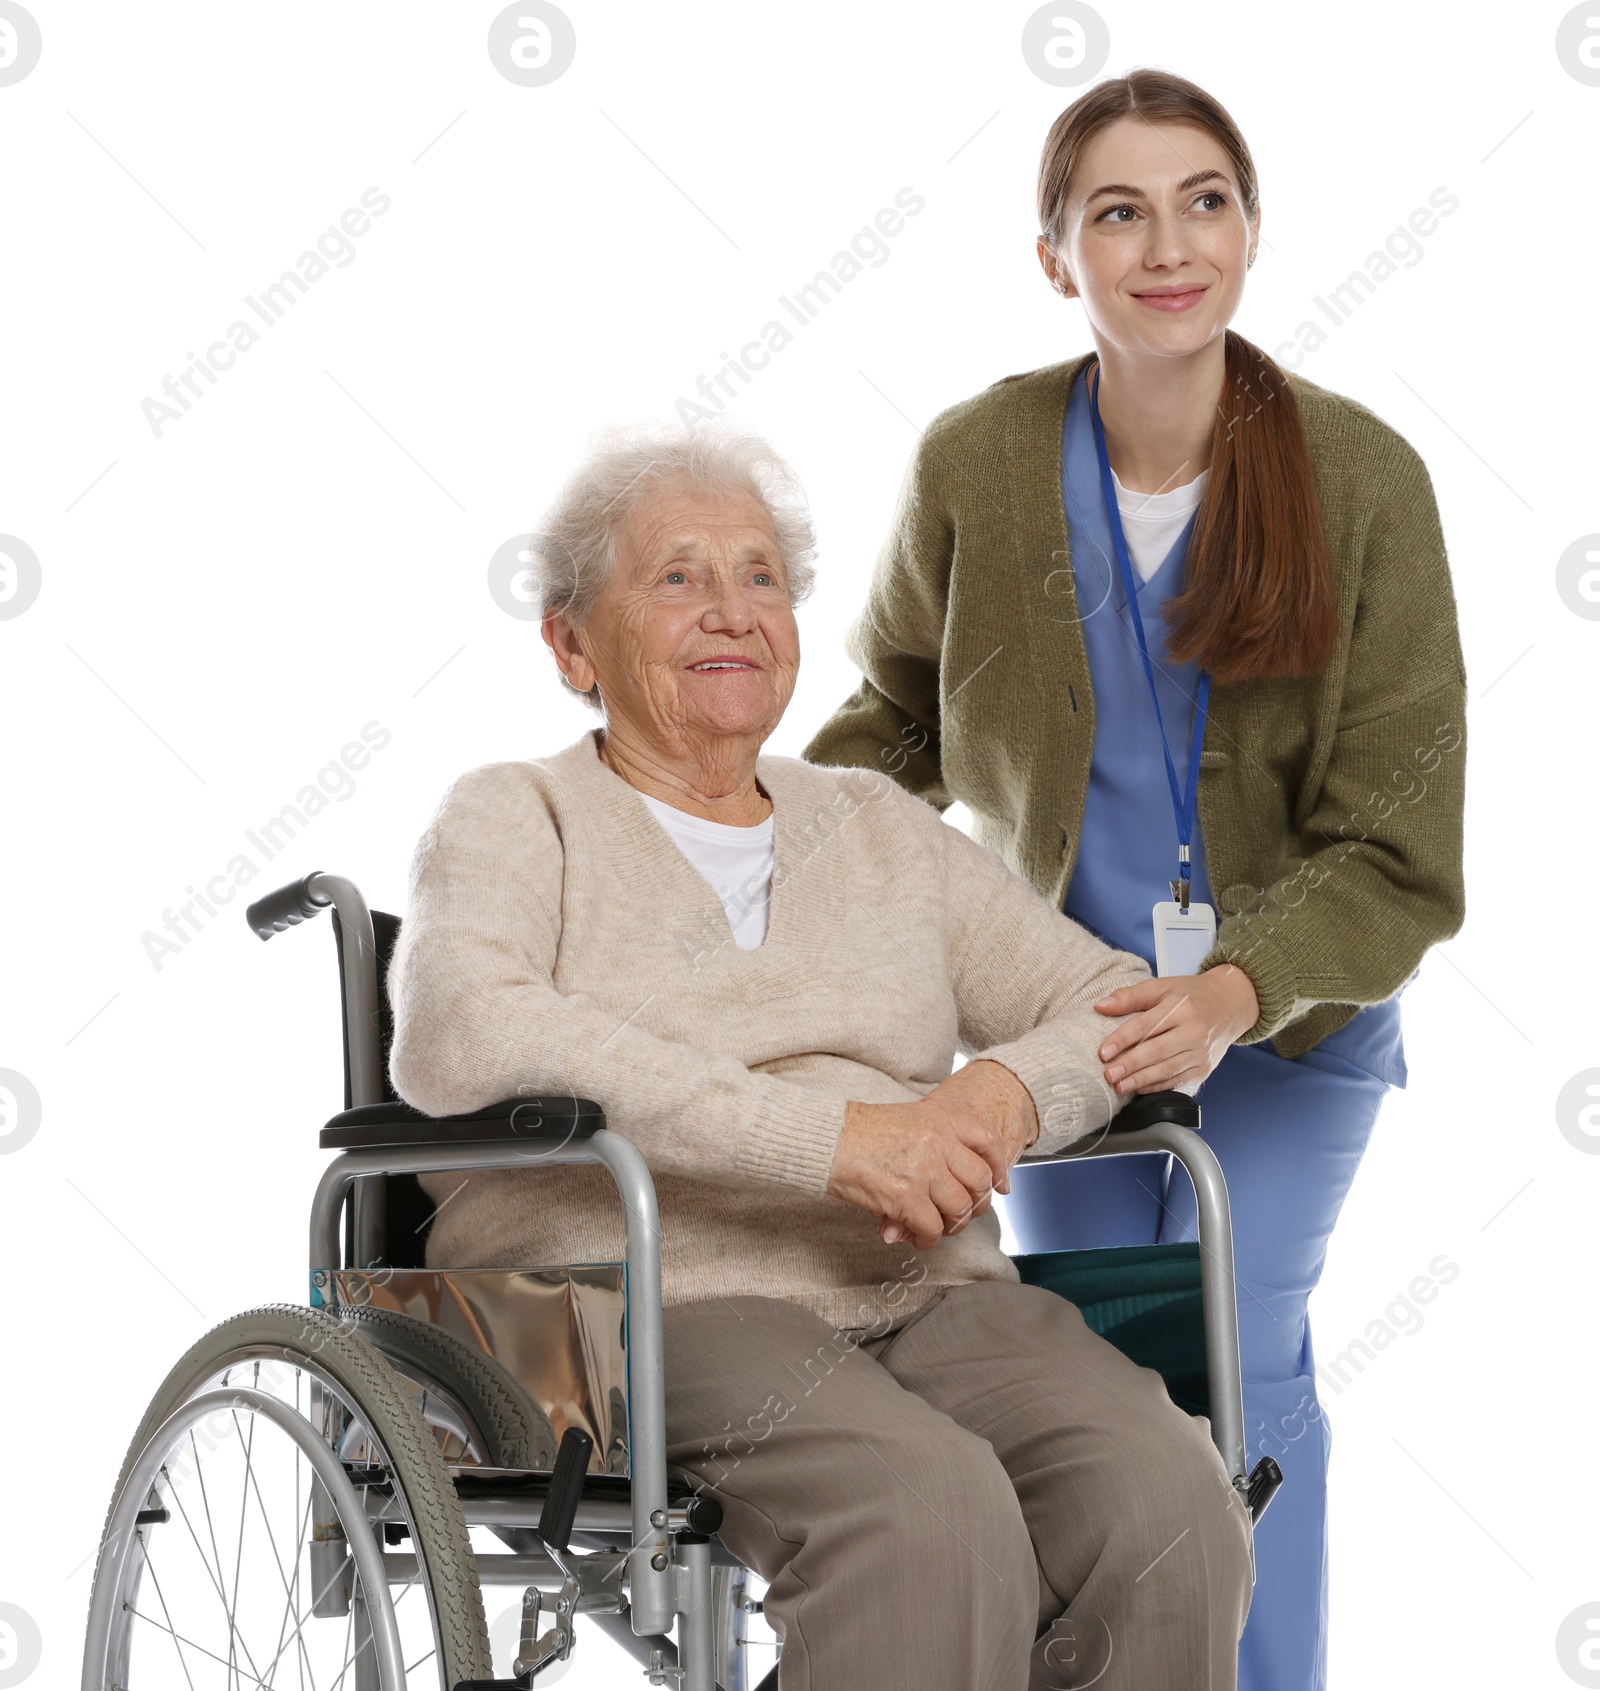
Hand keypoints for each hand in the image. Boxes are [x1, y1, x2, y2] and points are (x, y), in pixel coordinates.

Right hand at [827, 1062, 1037, 1250]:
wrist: (826, 1139)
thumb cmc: (858, 1131)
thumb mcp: (906, 1121)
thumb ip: (935, 1145)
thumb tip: (954, 1184)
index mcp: (940, 1118)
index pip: (988, 1141)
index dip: (999, 1167)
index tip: (1000, 1186)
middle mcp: (939, 1142)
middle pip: (979, 1181)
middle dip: (975, 1204)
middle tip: (961, 1214)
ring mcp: (925, 1170)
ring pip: (959, 1209)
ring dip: (951, 1225)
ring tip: (935, 1228)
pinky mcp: (906, 1197)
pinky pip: (932, 1228)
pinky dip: (928, 1238)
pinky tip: (916, 1237)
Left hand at [1093, 965, 1259, 1095]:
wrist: (1231, 1003)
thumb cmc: (1190, 994)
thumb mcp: (1161, 986)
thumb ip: (1130, 996)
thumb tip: (1100, 1006)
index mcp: (1180, 1007)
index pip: (1146, 1025)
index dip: (1122, 1039)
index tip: (1103, 1052)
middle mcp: (1194, 1030)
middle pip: (1157, 1050)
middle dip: (1131, 1064)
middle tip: (1109, 1075)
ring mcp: (1202, 1052)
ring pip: (1168, 1069)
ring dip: (1142, 1080)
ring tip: (1120, 1086)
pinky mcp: (1205, 1068)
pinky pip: (1179, 1080)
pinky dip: (1158, 1086)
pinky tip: (1140, 1088)